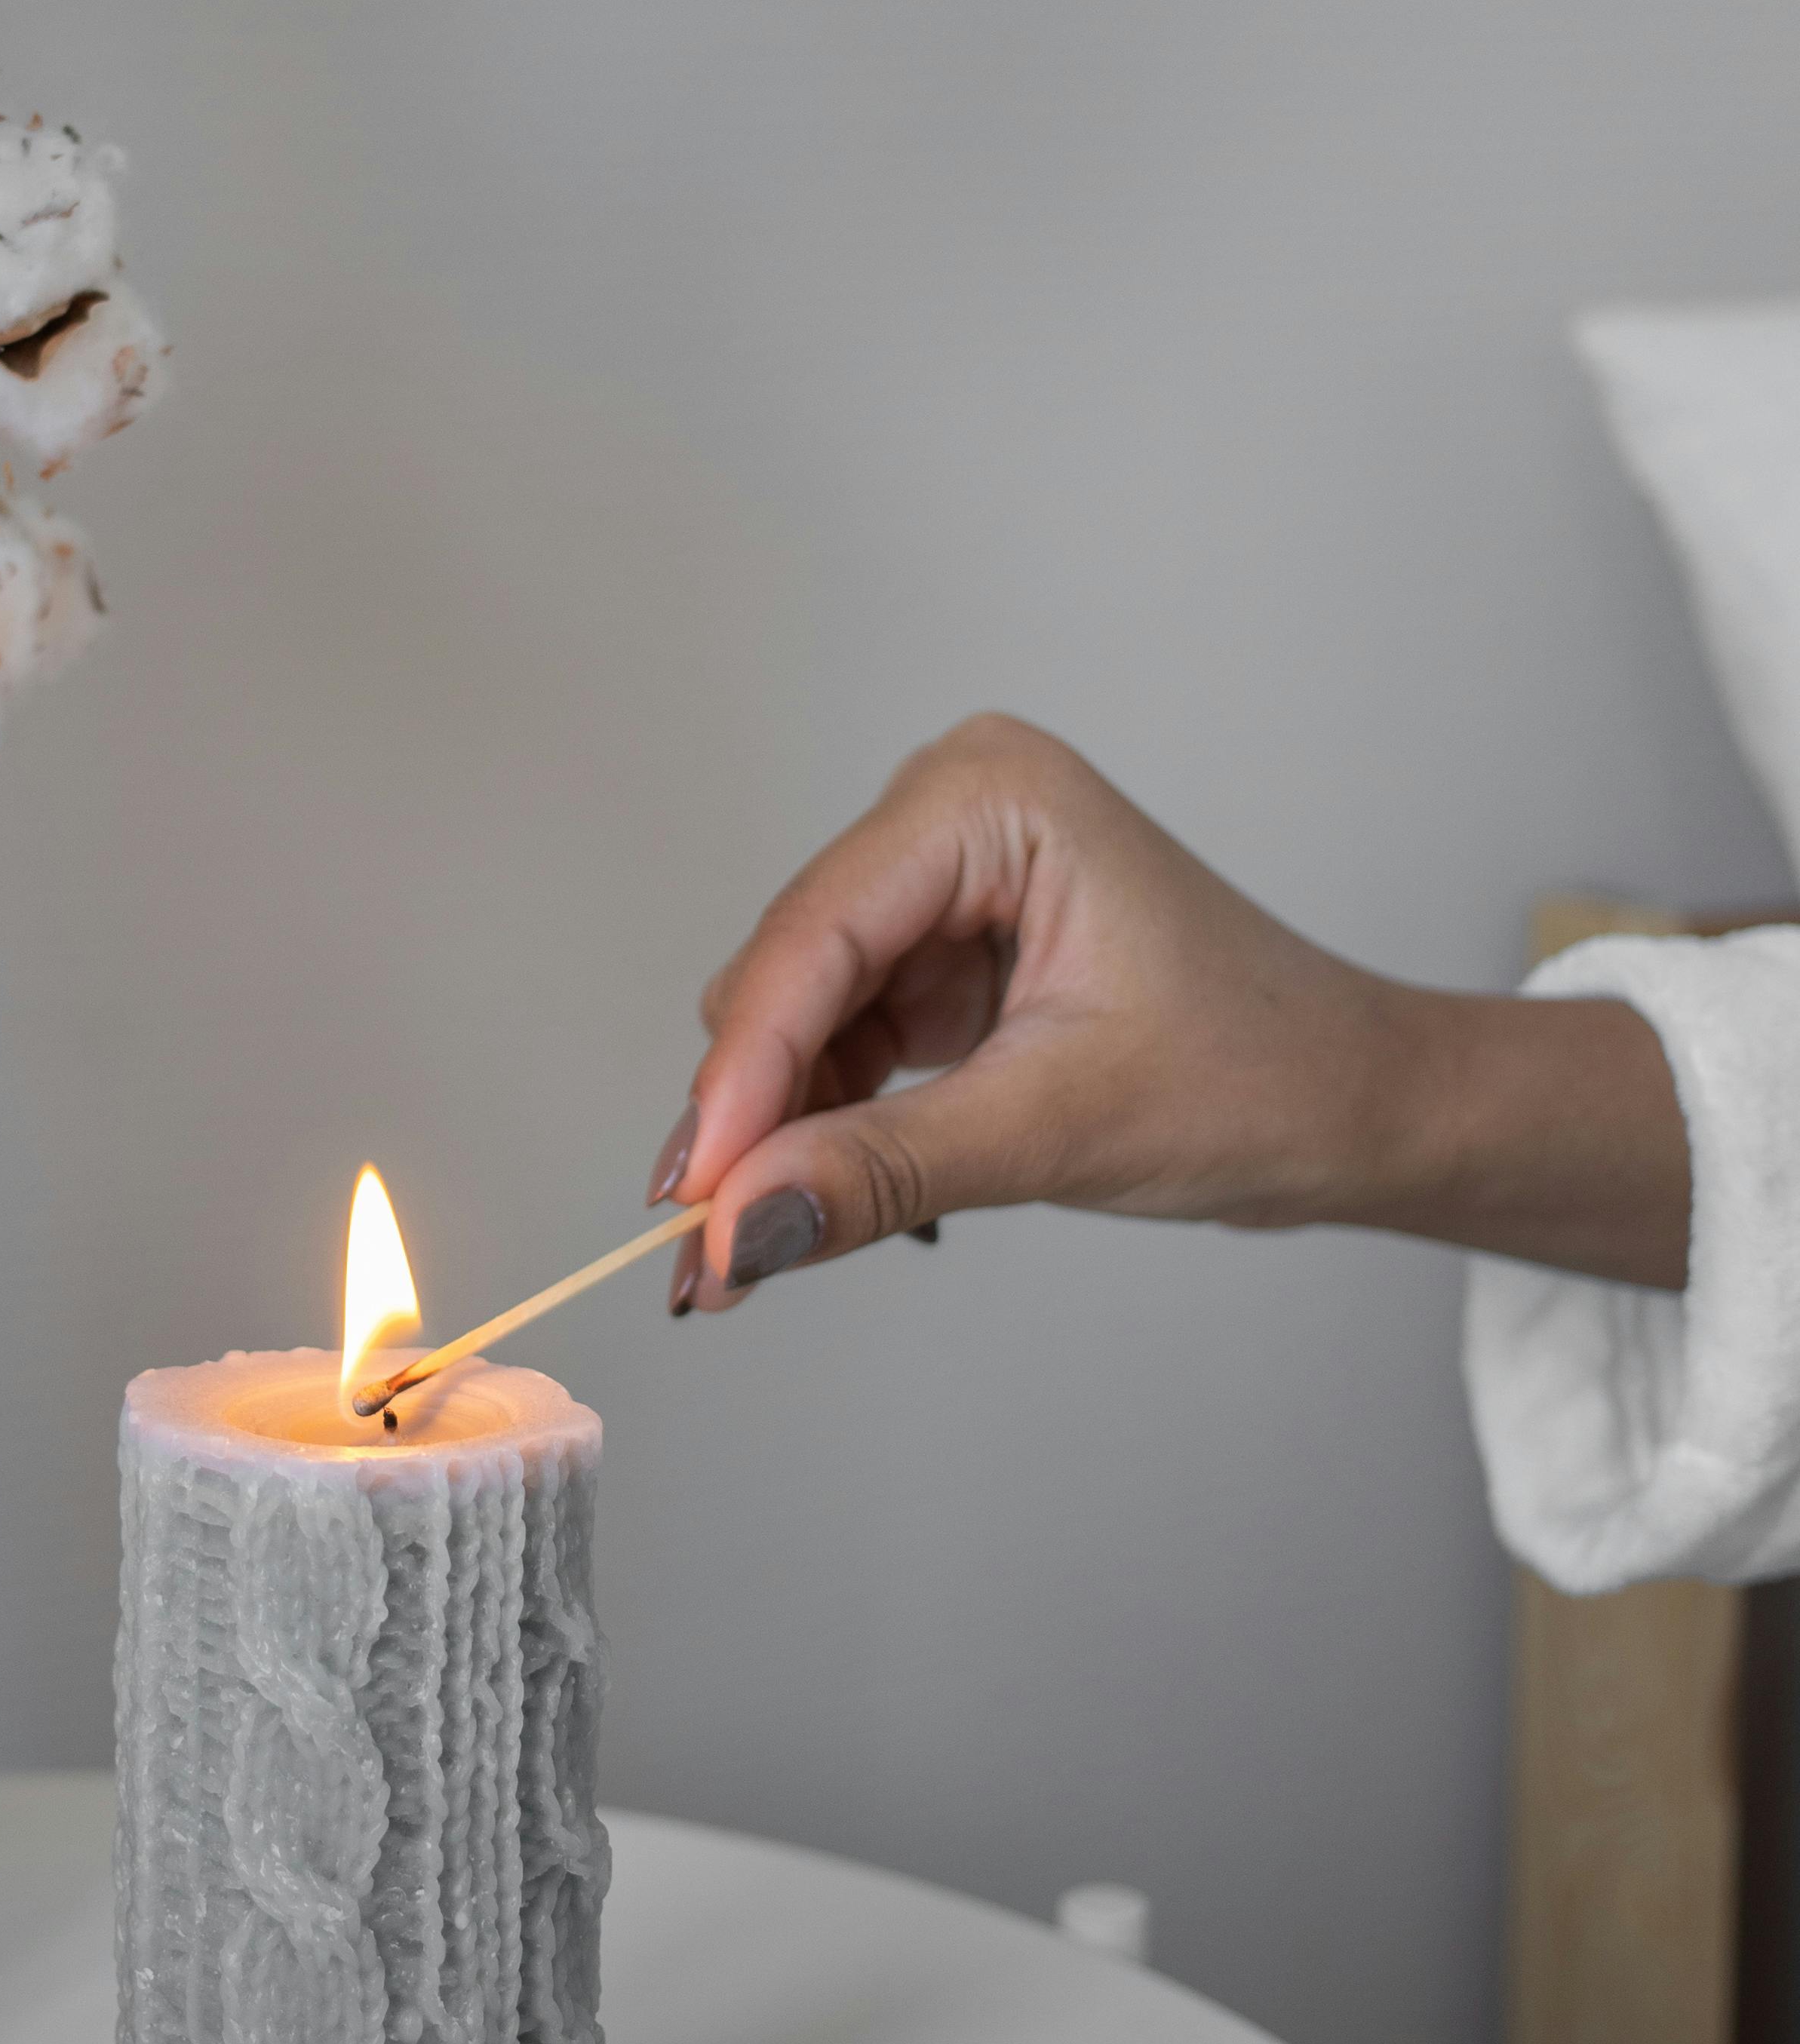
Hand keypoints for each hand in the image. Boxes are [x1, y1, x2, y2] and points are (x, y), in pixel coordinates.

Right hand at [650, 715, 1689, 1303]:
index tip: (692, 1200)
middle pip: (790, 969)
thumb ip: (880, 1169)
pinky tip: (811, 1194)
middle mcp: (951, 811)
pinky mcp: (942, 949)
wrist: (1351, 1103)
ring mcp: (943, 879)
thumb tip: (738, 1232)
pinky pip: (838, 1035)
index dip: (742, 1075)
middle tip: (715, 1246)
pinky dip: (819, 1119)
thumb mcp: (1057, 1127)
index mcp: (989, 796)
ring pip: (798, 1010)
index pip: (817, 937)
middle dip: (751, 1109)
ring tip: (757, 1244)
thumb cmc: (1259, 1076)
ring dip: (777, 1124)